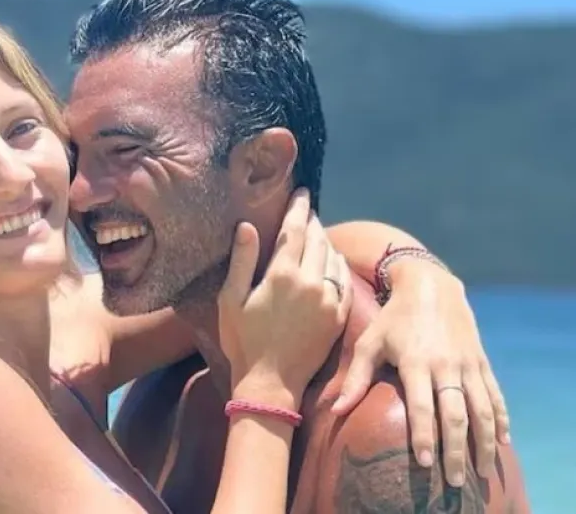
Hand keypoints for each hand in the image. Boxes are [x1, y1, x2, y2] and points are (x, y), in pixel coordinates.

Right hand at [217, 190, 351, 400]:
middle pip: (316, 239)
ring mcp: (330, 299)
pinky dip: (338, 263)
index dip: (297, 207)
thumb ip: (242, 261)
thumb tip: (246, 226)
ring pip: (332, 256)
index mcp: (282, 275)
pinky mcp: (339, 316)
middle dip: (312, 220)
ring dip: (325, 239)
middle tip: (307, 208)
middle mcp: (311, 282)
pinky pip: (344, 279)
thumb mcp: (231, 300)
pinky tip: (331, 259)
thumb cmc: (243, 342)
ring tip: (317, 231)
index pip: (294, 230)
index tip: (301, 192)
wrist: (271, 383)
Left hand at [331, 263, 508, 485]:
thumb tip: (337, 410)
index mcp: (416, 362)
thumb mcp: (370, 341)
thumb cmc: (393, 318)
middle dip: (456, 450)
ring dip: (484, 442)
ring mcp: (468, 363)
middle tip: (455, 482)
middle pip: (456, 414)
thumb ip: (356, 378)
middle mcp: (446, 365)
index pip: (423, 406)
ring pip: (482, 408)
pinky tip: (502, 440)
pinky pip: (495, 394)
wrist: (431, 285)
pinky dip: (500, 418)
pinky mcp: (481, 360)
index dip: (425, 435)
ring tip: (484, 472)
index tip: (425, 463)